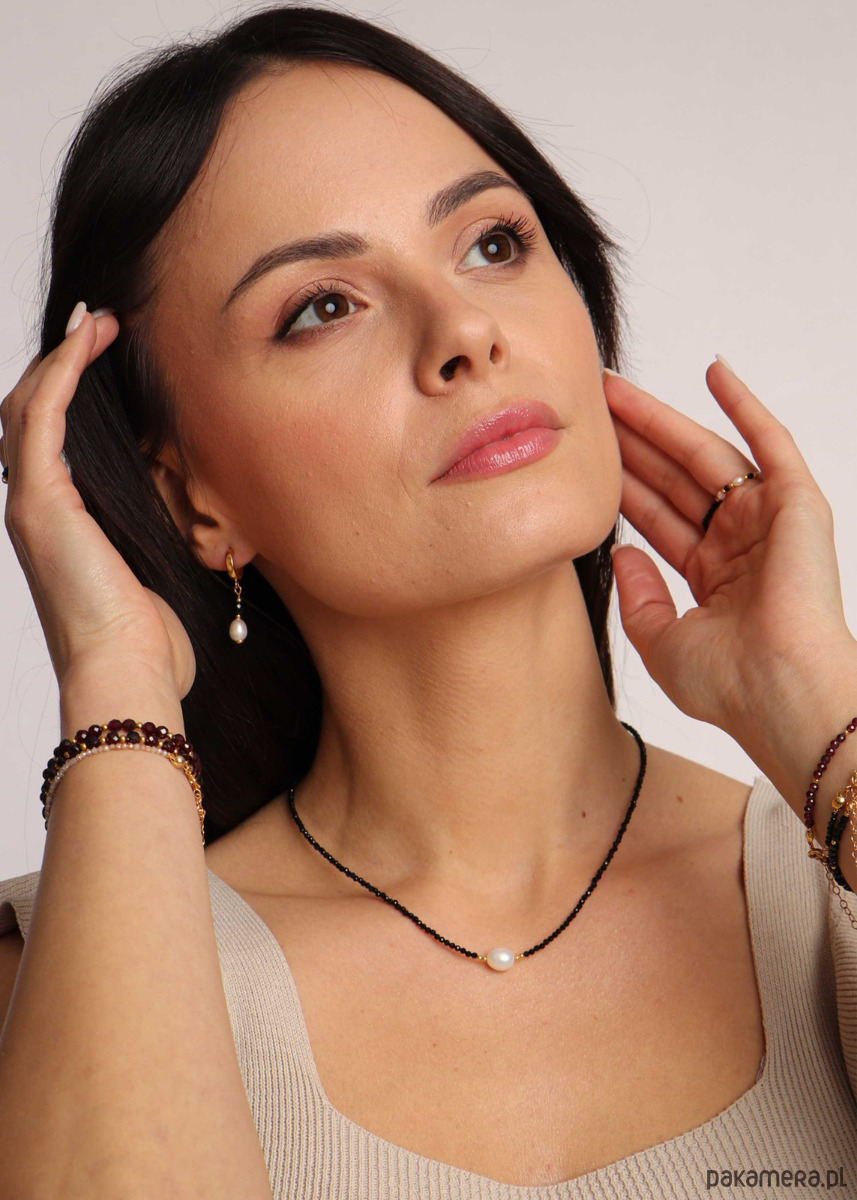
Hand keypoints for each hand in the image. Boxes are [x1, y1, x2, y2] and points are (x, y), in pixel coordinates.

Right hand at [1, 304, 195, 697]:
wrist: (130, 673)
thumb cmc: (149, 636)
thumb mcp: (157, 564)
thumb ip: (156, 523)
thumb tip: (189, 492)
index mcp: (59, 522)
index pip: (51, 438)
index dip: (71, 389)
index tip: (107, 350)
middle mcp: (33, 508)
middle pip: (30, 413)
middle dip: (61, 364)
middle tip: (100, 325)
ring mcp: (30, 504)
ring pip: (28, 407)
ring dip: (62, 358)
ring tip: (97, 322)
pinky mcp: (39, 504)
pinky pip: (42, 419)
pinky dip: (63, 373)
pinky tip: (88, 341)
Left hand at [602, 359, 855, 765]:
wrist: (779, 692)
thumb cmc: (729, 683)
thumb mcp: (660, 642)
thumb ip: (639, 598)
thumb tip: (620, 553)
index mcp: (715, 578)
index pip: (656, 516)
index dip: (620, 483)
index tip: (583, 456)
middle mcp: (741, 544)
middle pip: (673, 478)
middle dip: (630, 442)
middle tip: (589, 405)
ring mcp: (769, 521)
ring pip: (706, 455)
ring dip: (662, 419)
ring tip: (614, 390)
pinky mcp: (798, 503)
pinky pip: (771, 441)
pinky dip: (745, 404)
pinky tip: (713, 371)